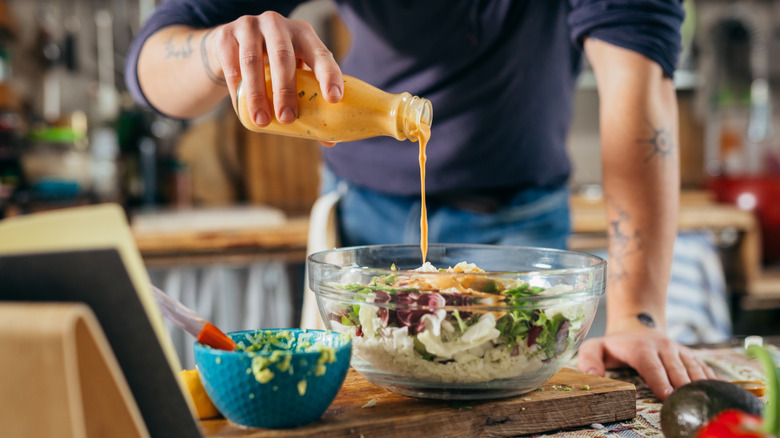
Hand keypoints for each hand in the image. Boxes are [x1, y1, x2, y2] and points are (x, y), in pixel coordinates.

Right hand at [208, 12, 342, 125]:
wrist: (232, 46)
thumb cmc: (273, 66)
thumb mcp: (293, 74)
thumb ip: (309, 100)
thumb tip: (330, 141)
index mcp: (303, 34)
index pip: (321, 54)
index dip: (329, 75)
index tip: (333, 99)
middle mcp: (277, 24)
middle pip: (283, 56)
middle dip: (286, 90)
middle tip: (287, 119)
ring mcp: (249, 26)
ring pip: (252, 61)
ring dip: (258, 94)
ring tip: (262, 121)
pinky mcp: (225, 35)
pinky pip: (231, 65)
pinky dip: (237, 90)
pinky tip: (241, 109)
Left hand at [577, 327, 718, 400]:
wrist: (637, 325)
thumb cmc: (615, 345)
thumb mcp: (595, 347)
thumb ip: (588, 359)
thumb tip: (591, 374)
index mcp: (640, 348)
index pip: (651, 365)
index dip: (660, 380)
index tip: (667, 396)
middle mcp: (663, 347)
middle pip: (676, 369)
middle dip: (682, 387)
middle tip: (688, 405)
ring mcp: (679, 351)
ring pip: (694, 368)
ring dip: (701, 385)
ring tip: (707, 402)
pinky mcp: (690, 356)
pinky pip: (705, 368)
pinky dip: (714, 381)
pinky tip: (722, 394)